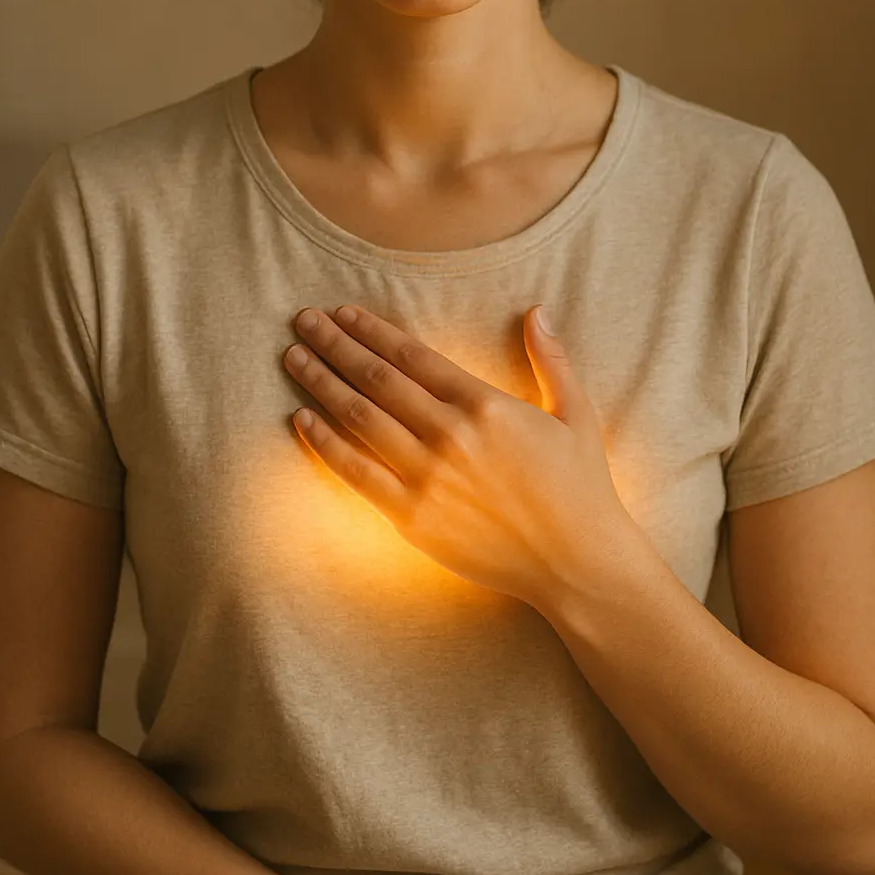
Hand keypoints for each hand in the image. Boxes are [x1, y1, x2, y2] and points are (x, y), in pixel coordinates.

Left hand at [283, 301, 633, 607]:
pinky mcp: (413, 519)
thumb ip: (551, 360)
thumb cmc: (581, 487)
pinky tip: (303, 419)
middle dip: (335, 344)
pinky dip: (326, 443)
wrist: (577, 563)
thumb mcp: (576, 414)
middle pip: (376, 378)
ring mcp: (428, 477)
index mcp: (485, 404)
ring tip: (293, 357)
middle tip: (304, 321)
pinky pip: (357, 474)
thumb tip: (537, 311)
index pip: (412, 355)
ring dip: (321, 383)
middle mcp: (450, 434)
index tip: (343, 312)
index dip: (372, 329)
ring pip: (359, 418)